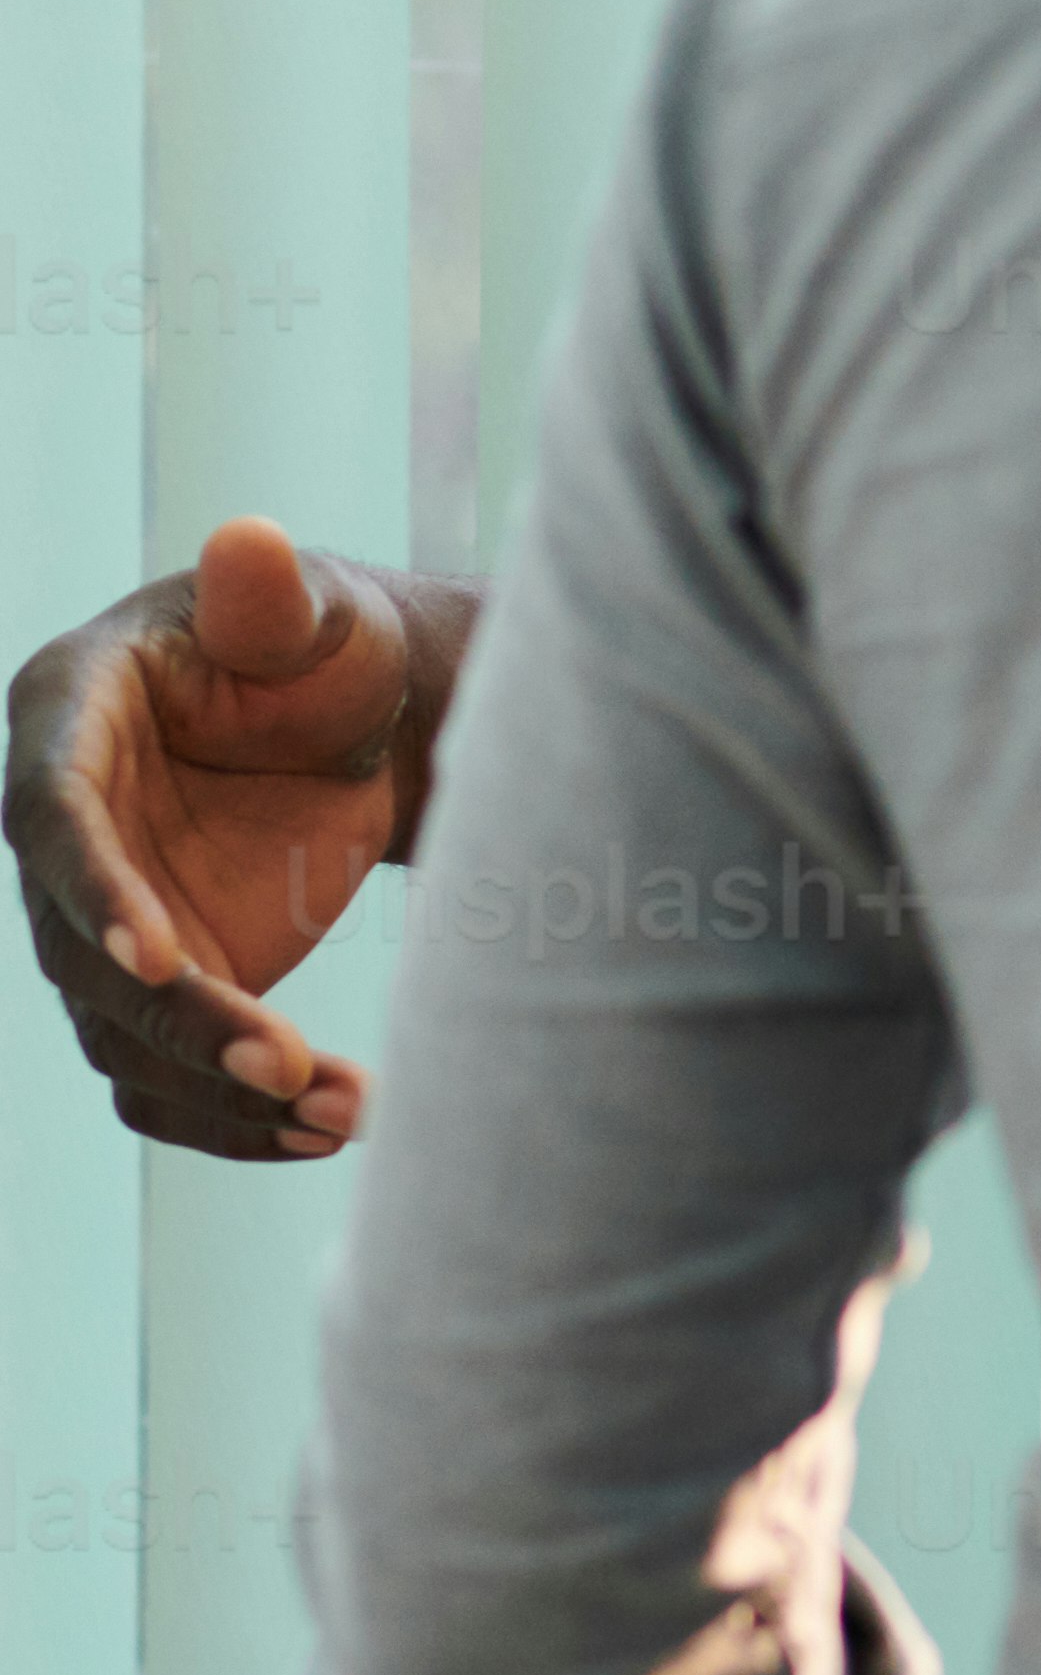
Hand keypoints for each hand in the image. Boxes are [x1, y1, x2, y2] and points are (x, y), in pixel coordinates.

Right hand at [4, 518, 474, 1157]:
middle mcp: (62, 832)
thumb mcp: (311, 612)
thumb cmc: (320, 645)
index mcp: (68, 718)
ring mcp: (101, 919)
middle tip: (291, 1069)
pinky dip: (235, 1120)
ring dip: (222, 1093)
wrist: (352, 727)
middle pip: (83, 955)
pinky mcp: (158, 986)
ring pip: (123, 1036)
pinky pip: (166, 1078)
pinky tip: (331, 1131)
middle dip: (185, 1020)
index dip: (97, 889)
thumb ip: (274, 597)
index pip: (53, 818)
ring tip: (349, 1114)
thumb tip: (253, 543)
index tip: (164, 959)